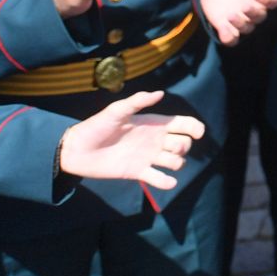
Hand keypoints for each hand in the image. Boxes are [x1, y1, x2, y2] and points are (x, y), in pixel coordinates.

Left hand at [58, 90, 205, 191]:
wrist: (78, 150)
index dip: (195, 127)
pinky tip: (167, 181)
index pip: (183, 124)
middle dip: (184, 146)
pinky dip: (167, 182)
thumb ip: (137, 101)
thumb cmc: (96, 126)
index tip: (199, 133)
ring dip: (177, 163)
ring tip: (163, 163)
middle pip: (184, 144)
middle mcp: (155, 140)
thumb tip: (160, 93)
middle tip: (171, 147)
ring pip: (176, 162)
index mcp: (154, 124)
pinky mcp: (139, 173)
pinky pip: (159, 179)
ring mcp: (148, 157)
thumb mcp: (116, 111)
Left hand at [198, 0, 276, 46]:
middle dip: (253, 12)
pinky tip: (223, 26)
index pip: (272, 2)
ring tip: (230, 15)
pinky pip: (231, 39)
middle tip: (245, 6)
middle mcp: (255, 12)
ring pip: (247, 29)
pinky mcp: (227, 28)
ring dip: (240, 24)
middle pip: (260, 17)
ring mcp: (241, 21)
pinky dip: (229, 36)